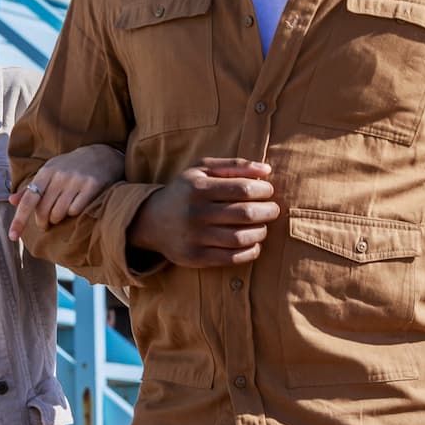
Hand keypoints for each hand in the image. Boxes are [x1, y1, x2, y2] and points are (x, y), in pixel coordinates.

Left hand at [8, 144, 124, 240]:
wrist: (101, 155)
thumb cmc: (70, 167)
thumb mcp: (49, 171)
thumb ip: (31, 188)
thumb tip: (11, 201)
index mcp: (45, 172)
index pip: (28, 200)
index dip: (19, 220)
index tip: (12, 236)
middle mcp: (59, 176)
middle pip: (43, 211)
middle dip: (42, 222)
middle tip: (45, 224)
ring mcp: (76, 181)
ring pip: (59, 214)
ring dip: (58, 219)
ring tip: (61, 213)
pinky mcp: (91, 186)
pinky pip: (76, 211)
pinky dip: (73, 214)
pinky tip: (76, 207)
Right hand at [127, 157, 279, 266]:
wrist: (152, 220)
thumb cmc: (186, 191)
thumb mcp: (202, 170)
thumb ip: (234, 166)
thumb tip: (267, 170)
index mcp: (198, 186)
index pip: (242, 188)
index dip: (263, 190)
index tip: (268, 191)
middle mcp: (195, 212)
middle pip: (245, 214)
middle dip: (268, 211)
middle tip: (272, 210)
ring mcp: (194, 236)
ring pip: (241, 238)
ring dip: (261, 232)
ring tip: (262, 226)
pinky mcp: (195, 257)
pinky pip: (232, 258)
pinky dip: (250, 251)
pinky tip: (253, 243)